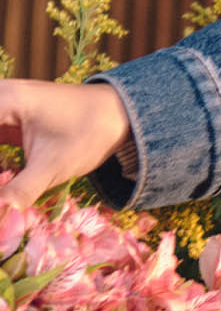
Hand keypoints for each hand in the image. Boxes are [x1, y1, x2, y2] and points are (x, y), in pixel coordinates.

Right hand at [0, 78, 131, 210]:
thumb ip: (23, 188)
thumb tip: (2, 211)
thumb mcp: (55, 165)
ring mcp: (3, 104)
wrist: (119, 115)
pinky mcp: (9, 117)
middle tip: (2, 181)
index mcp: (4, 100)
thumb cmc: (89, 134)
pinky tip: (4, 176)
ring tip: (5, 179)